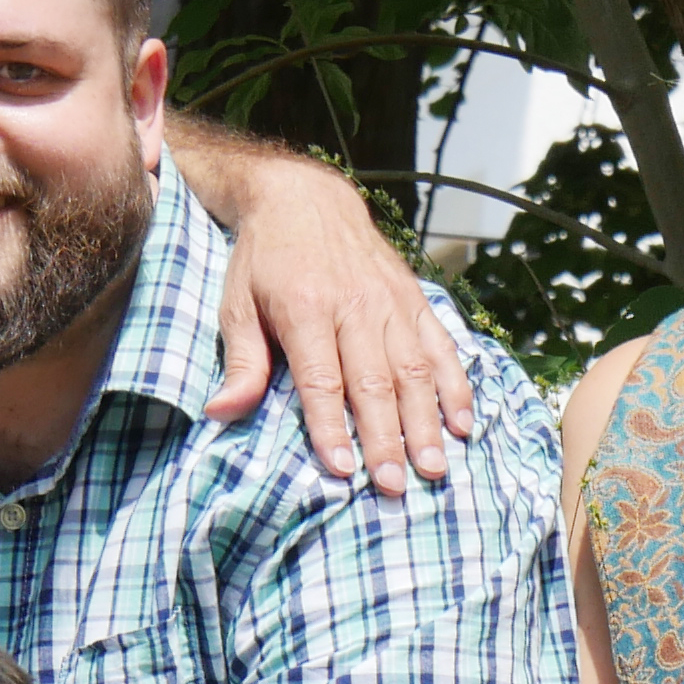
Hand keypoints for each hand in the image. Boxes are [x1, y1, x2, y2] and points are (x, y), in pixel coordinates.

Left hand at [209, 157, 476, 494]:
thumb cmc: (263, 260)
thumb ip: (241, 362)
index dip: (332, 427)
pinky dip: (454, 386)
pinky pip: (440, 346)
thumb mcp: (237, 304)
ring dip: (426, 423)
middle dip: (386, 439)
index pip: (322, 379)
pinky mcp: (412, 298)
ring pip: (413, 369)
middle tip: (395, 487)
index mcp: (305, 309)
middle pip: (374, 382)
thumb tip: (221, 413)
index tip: (343, 469)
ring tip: (434, 468)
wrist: (304, 196)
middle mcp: (354, 305)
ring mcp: (389, 302)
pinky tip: (462, 424)